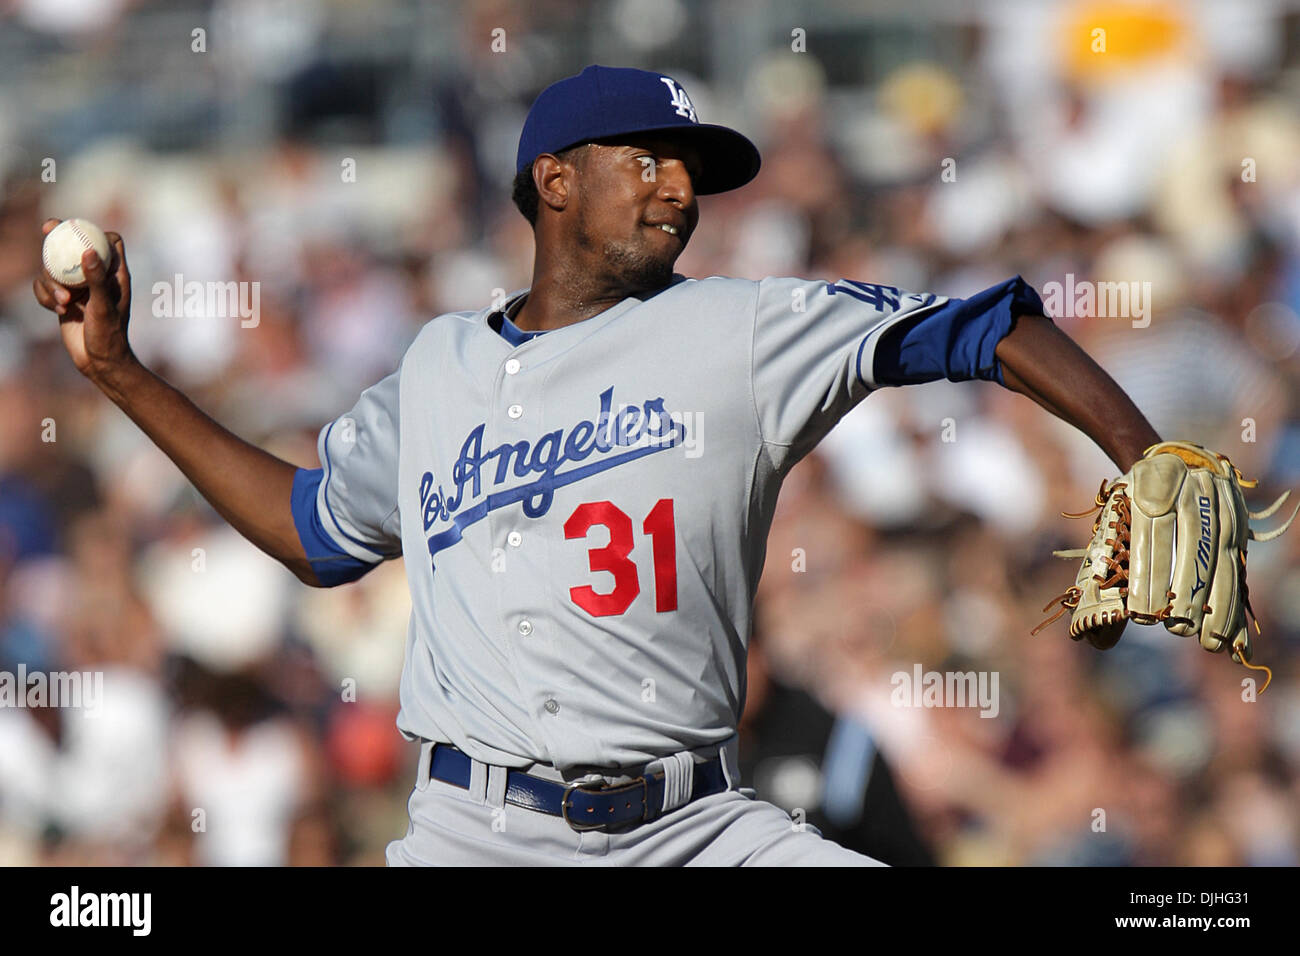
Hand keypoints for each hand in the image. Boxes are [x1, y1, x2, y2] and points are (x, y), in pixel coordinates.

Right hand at [32, 218, 134, 382]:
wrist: (99, 362)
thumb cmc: (108, 335)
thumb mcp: (103, 307)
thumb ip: (96, 280)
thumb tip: (88, 252)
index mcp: (114, 274)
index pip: (109, 242)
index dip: (96, 231)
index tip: (78, 227)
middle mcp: (96, 277)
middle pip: (75, 247)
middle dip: (59, 238)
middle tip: (47, 227)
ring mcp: (79, 287)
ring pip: (55, 268)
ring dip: (52, 282)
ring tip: (64, 303)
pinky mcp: (64, 299)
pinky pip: (46, 287)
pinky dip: (46, 296)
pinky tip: (58, 311)